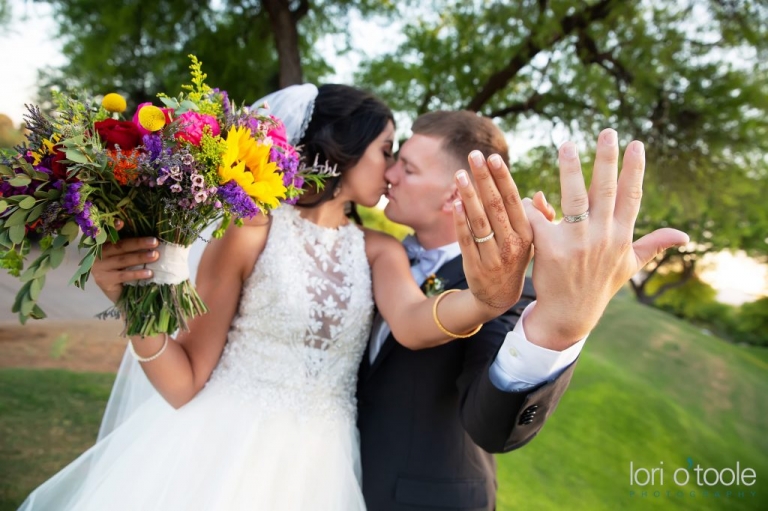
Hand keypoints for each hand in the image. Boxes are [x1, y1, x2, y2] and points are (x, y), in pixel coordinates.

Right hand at [92, 219, 159, 303]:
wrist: (119, 295)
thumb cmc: (124, 270)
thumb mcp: (126, 256)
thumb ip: (130, 245)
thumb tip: (151, 237)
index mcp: (102, 245)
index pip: (107, 234)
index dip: (112, 227)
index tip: (121, 222)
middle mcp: (97, 255)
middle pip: (119, 247)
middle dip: (138, 243)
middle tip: (155, 242)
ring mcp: (99, 268)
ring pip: (122, 260)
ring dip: (140, 257)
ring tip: (155, 256)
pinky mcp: (104, 281)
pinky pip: (123, 276)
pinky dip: (137, 273)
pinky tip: (149, 273)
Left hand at [453, 150, 532, 315]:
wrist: (498, 298)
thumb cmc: (515, 260)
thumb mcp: (532, 242)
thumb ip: (536, 217)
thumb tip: (538, 195)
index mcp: (527, 235)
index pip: (513, 201)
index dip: (502, 178)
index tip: (493, 157)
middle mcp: (512, 245)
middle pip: (495, 206)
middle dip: (484, 178)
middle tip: (474, 155)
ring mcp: (493, 256)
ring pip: (480, 221)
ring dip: (469, 195)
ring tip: (460, 174)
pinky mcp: (475, 266)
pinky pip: (467, 240)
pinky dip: (461, 221)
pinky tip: (455, 203)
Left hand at [523, 129, 688, 348]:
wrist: (569, 315)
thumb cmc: (598, 286)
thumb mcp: (628, 266)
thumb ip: (652, 245)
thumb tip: (684, 236)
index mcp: (621, 236)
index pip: (631, 196)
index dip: (635, 169)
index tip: (636, 144)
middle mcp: (602, 236)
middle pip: (606, 190)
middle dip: (607, 159)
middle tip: (606, 132)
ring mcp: (577, 242)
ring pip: (574, 198)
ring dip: (571, 170)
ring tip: (567, 145)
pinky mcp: (552, 249)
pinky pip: (540, 219)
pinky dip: (533, 207)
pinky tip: (528, 195)